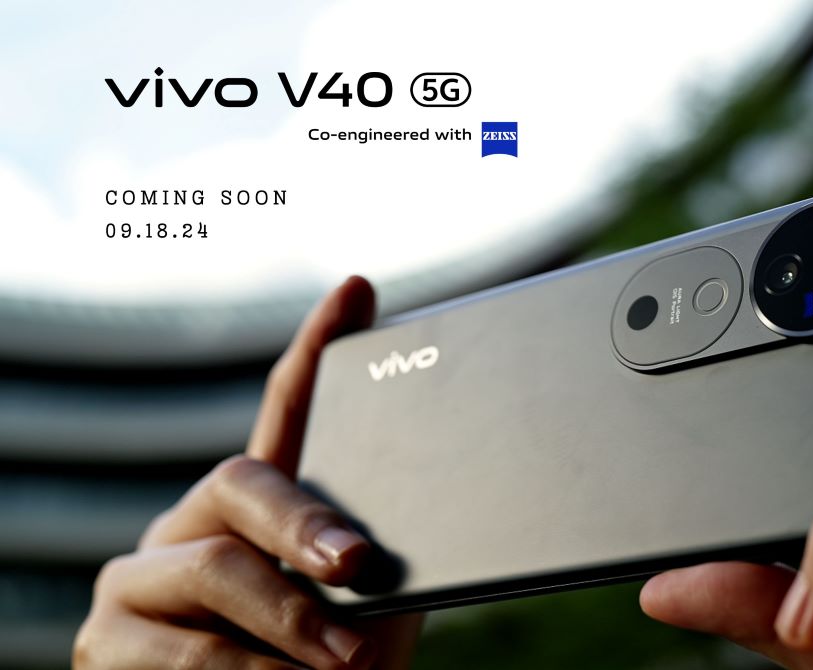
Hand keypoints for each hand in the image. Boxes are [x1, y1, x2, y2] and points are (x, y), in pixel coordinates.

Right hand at [74, 277, 422, 668]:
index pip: (284, 414)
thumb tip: (407, 529)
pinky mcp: (103, 648)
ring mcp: (135, 584)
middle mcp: (185, 530)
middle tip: (357, 567)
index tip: (358, 289)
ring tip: (348, 666)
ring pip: (212, 572)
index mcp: (252, 515)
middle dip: (306, 525)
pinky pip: (186, 656)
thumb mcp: (363, 614)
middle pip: (240, 485)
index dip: (318, 350)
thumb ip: (371, 565)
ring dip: (291, 624)